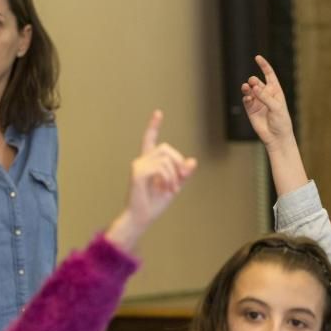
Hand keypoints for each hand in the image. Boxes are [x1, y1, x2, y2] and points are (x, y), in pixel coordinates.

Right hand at [105, 110, 196, 252]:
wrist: (142, 217)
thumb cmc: (155, 203)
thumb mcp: (174, 186)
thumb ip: (183, 174)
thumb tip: (192, 160)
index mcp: (149, 162)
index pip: (150, 139)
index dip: (154, 126)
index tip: (158, 112)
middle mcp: (141, 161)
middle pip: (166, 148)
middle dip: (178, 163)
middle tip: (179, 181)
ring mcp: (138, 166)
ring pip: (166, 158)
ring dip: (175, 175)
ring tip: (173, 188)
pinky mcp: (138, 173)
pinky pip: (161, 168)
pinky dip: (169, 178)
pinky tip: (167, 188)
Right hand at [241, 55, 295, 149]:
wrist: (276, 137)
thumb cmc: (281, 121)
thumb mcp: (276, 107)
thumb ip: (265, 97)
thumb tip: (254, 87)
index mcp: (275, 91)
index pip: (269, 74)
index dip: (264, 65)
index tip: (257, 57)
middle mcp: (265, 94)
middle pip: (257, 82)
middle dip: (253, 80)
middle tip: (253, 83)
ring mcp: (257, 102)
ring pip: (249, 90)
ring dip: (247, 88)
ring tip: (246, 88)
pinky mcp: (250, 110)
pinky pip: (246, 100)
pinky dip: (246, 98)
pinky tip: (248, 99)